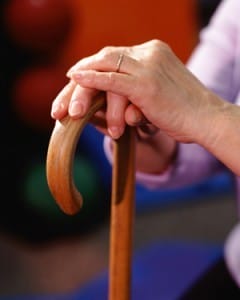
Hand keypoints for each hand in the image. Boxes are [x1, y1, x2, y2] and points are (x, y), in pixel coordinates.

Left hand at [52, 39, 222, 145]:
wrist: (207, 119)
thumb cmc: (183, 112)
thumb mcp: (156, 95)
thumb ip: (132, 94)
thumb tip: (105, 108)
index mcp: (152, 52)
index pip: (112, 57)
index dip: (90, 69)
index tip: (73, 84)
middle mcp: (149, 53)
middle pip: (104, 59)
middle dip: (79, 78)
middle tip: (61, 99)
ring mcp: (148, 66)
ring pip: (105, 68)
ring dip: (82, 87)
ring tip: (65, 104)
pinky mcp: (147, 84)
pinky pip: (112, 79)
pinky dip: (92, 80)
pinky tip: (74, 80)